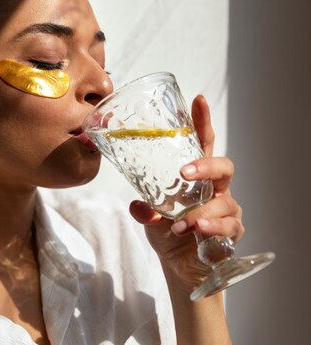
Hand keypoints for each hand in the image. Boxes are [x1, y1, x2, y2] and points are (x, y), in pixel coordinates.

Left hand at [129, 95, 244, 287]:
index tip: (198, 100)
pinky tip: (195, 232)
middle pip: (223, 166)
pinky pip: (228, 227)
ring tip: (180, 224)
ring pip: (225, 200)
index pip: (202, 144)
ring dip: (200, 211)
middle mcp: (215, 189)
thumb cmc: (168, 231)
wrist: (179, 265)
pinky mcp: (230, 232)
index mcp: (196, 176)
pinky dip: (210, 228)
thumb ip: (143, 207)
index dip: (202, 122)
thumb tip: (136, 203)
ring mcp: (225, 209)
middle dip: (207, 165)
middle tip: (185, 172)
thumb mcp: (149, 217)